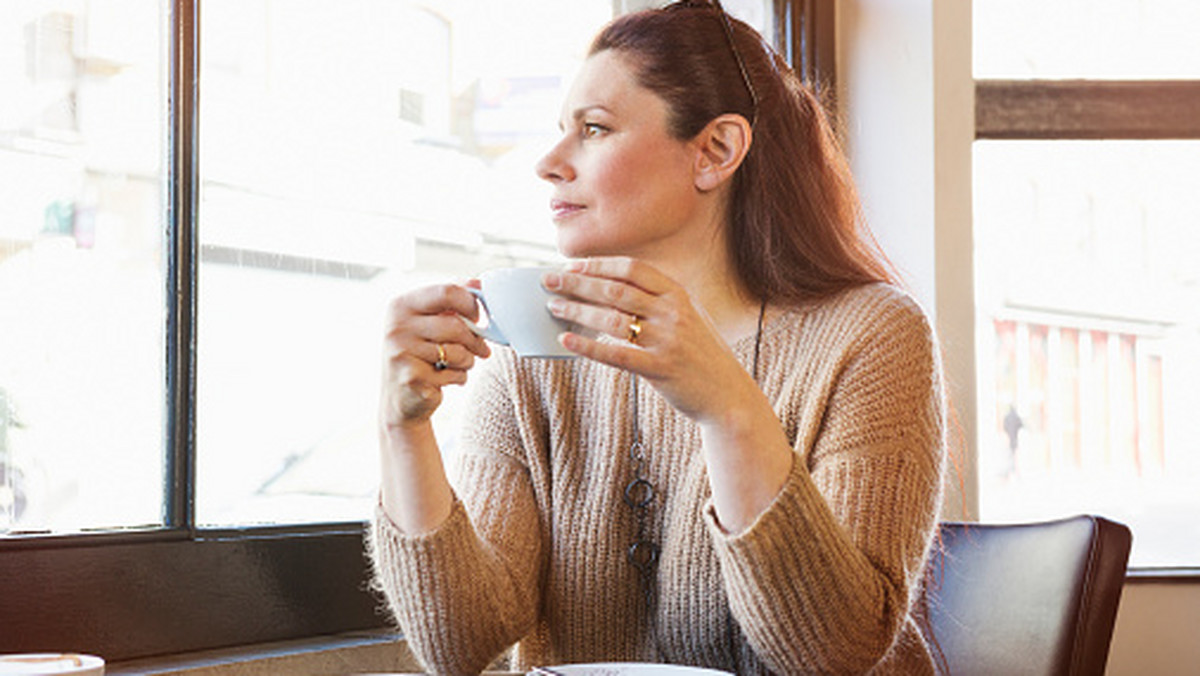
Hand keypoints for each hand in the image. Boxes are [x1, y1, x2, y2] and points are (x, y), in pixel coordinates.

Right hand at [380, 282, 490, 426]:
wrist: (400, 400)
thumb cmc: (421, 355)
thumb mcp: (430, 322)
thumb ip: (452, 301)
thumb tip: (479, 283)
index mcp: (402, 305)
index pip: (447, 291)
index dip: (471, 304)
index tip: (479, 317)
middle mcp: (396, 326)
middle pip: (456, 325)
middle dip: (475, 341)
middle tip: (481, 350)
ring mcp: (401, 353)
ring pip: (458, 352)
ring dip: (468, 362)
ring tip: (459, 365)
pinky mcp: (411, 378)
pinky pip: (454, 374)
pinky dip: (459, 378)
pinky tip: (445, 380)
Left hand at [542, 257, 757, 424]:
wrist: (728, 395)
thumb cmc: (703, 356)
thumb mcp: (689, 317)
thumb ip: (660, 302)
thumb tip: (616, 289)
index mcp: (679, 295)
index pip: (632, 268)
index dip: (599, 264)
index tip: (572, 265)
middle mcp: (673, 313)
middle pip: (616, 289)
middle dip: (578, 282)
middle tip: (549, 280)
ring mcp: (667, 340)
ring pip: (611, 319)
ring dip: (577, 310)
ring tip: (553, 307)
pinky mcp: (660, 369)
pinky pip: (616, 354)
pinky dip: (588, 346)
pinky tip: (567, 340)